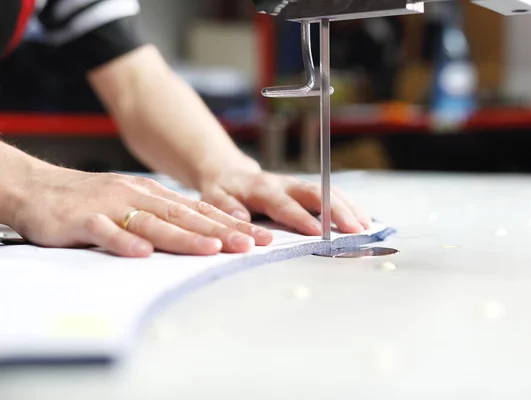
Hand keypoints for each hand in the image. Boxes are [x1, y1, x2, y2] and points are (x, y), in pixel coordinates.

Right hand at [6, 166, 273, 256]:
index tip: (260, 237)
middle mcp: (138, 197)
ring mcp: (111, 207)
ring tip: (212, 248)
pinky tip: (143, 253)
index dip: (231, 224)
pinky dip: (124, 242)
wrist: (38, 188)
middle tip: (251, 244)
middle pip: (186, 217)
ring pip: (154, 223)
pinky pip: (105, 232)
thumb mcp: (135, 203)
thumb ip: (165, 217)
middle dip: (221, 232)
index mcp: (154, 196)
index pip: (200, 211)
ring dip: (184, 237)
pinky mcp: (83, 220)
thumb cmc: (92, 201)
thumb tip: (205, 234)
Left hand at [198, 168, 371, 235]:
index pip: (284, 204)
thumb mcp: (214, 199)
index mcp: (262, 189)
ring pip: (328, 191)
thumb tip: (241, 219)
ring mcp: (297, 185)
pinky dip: (348, 205)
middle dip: (337, 211)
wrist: (229, 173)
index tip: (317, 232)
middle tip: (356, 229)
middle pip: (316, 193)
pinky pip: (331, 193)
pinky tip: (362, 219)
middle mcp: (284, 184)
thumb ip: (227, 209)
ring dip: (348, 207)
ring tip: (366, 226)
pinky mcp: (305, 189)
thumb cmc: (222, 190)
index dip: (300, 217)